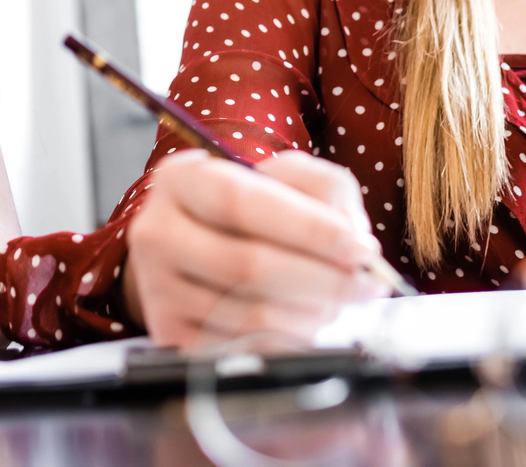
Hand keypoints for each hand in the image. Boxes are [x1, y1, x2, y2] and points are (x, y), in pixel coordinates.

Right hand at [124, 150, 388, 348]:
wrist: (200, 244)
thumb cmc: (253, 208)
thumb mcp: (288, 178)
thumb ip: (325, 191)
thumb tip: (352, 239)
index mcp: (180, 180)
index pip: (243, 204)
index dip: (308, 229)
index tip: (361, 248)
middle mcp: (157, 232)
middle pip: (248, 266)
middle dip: (323, 279)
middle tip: (368, 284)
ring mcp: (158, 288)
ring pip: (249, 313)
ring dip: (312, 314)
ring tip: (340, 302)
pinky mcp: (170, 333)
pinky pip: (242, 348)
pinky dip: (289, 340)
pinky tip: (308, 322)